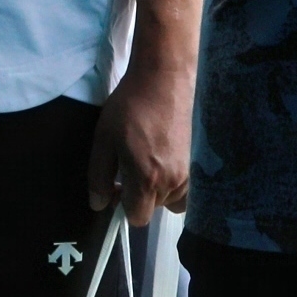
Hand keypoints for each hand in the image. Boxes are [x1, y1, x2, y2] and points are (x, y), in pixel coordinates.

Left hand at [90, 53, 193, 223]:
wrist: (164, 78)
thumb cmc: (129, 107)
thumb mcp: (104, 139)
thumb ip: (98, 176)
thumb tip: (98, 204)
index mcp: (148, 179)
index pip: (138, 217)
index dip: (122, 206)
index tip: (117, 185)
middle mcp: (174, 182)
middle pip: (154, 208)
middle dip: (139, 196)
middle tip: (129, 166)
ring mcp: (190, 172)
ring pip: (171, 200)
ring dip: (157, 189)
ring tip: (148, 159)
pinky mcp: (198, 161)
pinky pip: (186, 187)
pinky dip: (174, 182)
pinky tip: (164, 158)